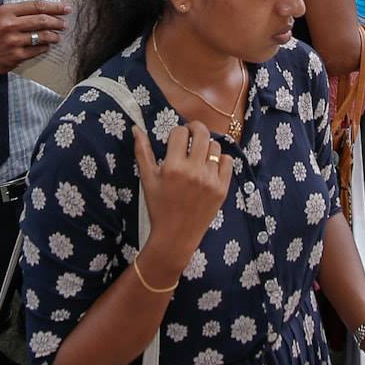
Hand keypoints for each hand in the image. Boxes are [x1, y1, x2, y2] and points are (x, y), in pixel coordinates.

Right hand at [0, 0, 70, 78]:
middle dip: (58, 22)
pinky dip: (45, 47)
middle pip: (42, 20)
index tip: (66, 8)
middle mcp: (9, 25)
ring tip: (58, 36)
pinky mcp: (16, 56)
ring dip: (54, 36)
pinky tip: (46, 46)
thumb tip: (47, 12)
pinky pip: (37, 50)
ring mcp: (13, 42)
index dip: (54, 7)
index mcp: (6, 11)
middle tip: (64, 24)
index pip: (36, 6)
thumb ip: (20, 13)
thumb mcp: (0, 17)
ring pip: (42, 37)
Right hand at [132, 117, 232, 275]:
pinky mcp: (222, 189)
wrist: (175, 236)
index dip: (177, 132)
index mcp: (173, 167)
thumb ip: (142, 152)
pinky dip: (220, 159)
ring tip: (199, 154)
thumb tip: (136, 129)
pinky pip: (227, 161)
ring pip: (215, 146)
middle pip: (202, 133)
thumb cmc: (158, 207)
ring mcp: (210, 180)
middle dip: (195, 128)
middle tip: (191, 134)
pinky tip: (210, 165)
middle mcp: (194, 171)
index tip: (175, 140)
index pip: (180, 133)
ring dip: (207, 145)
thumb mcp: (147, 179)